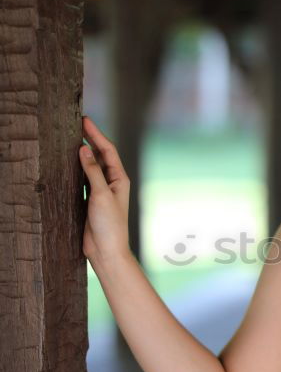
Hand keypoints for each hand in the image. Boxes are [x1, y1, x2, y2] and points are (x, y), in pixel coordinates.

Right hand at [79, 115, 130, 264]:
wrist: (107, 250)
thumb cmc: (110, 225)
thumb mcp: (100, 195)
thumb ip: (92, 172)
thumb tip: (84, 150)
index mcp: (119, 179)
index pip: (108, 150)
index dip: (96, 134)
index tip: (85, 121)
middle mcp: (112, 183)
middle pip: (101, 155)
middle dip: (91, 139)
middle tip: (78, 124)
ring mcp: (102, 191)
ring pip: (92, 166)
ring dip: (84, 153)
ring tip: (73, 138)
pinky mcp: (92, 200)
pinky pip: (85, 179)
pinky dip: (78, 169)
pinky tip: (71, 163)